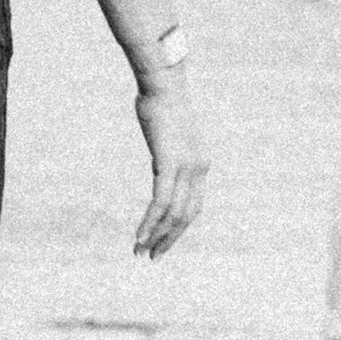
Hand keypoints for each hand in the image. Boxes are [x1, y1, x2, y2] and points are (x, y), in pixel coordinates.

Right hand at [131, 76, 208, 257]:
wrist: (162, 82)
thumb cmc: (161, 101)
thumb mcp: (170, 133)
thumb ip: (168, 152)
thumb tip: (162, 158)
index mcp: (201, 164)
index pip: (193, 207)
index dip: (178, 228)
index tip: (161, 241)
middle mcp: (199, 169)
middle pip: (186, 216)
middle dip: (168, 239)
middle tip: (152, 257)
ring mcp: (187, 167)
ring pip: (173, 214)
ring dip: (156, 236)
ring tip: (140, 252)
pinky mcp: (170, 163)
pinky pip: (160, 202)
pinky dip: (149, 223)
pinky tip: (139, 236)